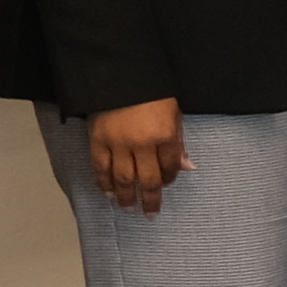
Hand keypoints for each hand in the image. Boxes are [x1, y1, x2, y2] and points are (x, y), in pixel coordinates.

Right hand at [83, 94, 186, 216]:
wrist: (120, 73)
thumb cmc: (151, 91)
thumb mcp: (174, 113)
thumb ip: (178, 141)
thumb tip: (187, 166)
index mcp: (165, 135)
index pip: (170, 167)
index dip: (169, 178)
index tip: (166, 183)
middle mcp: (142, 144)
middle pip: (148, 179)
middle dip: (150, 199)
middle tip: (149, 213)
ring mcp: (119, 143)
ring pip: (123, 178)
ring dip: (125, 196)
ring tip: (127, 207)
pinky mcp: (98, 140)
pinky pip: (101, 167)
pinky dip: (103, 182)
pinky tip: (107, 192)